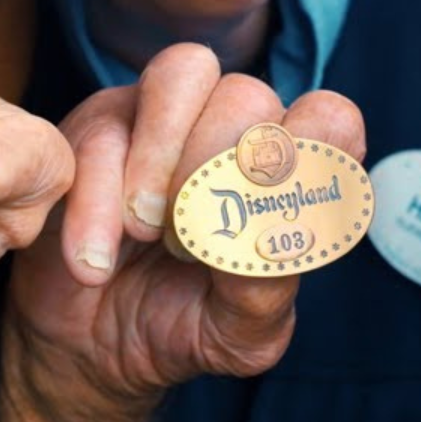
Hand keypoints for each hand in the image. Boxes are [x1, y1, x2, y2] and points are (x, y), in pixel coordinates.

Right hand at [7, 43, 364, 412]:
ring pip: (185, 73)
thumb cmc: (180, 326)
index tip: (267, 220)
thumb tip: (269, 236)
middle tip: (185, 245)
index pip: (330, 120)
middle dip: (217, 172)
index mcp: (287, 173)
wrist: (90, 348)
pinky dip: (100, 202)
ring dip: (162, 158)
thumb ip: (265, 288)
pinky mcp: (97, 127)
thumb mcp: (237, 335)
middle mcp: (233, 130)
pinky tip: (94, 264)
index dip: (307, 154)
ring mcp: (164, 118)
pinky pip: (106, 131)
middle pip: (250, 96)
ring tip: (142, 232)